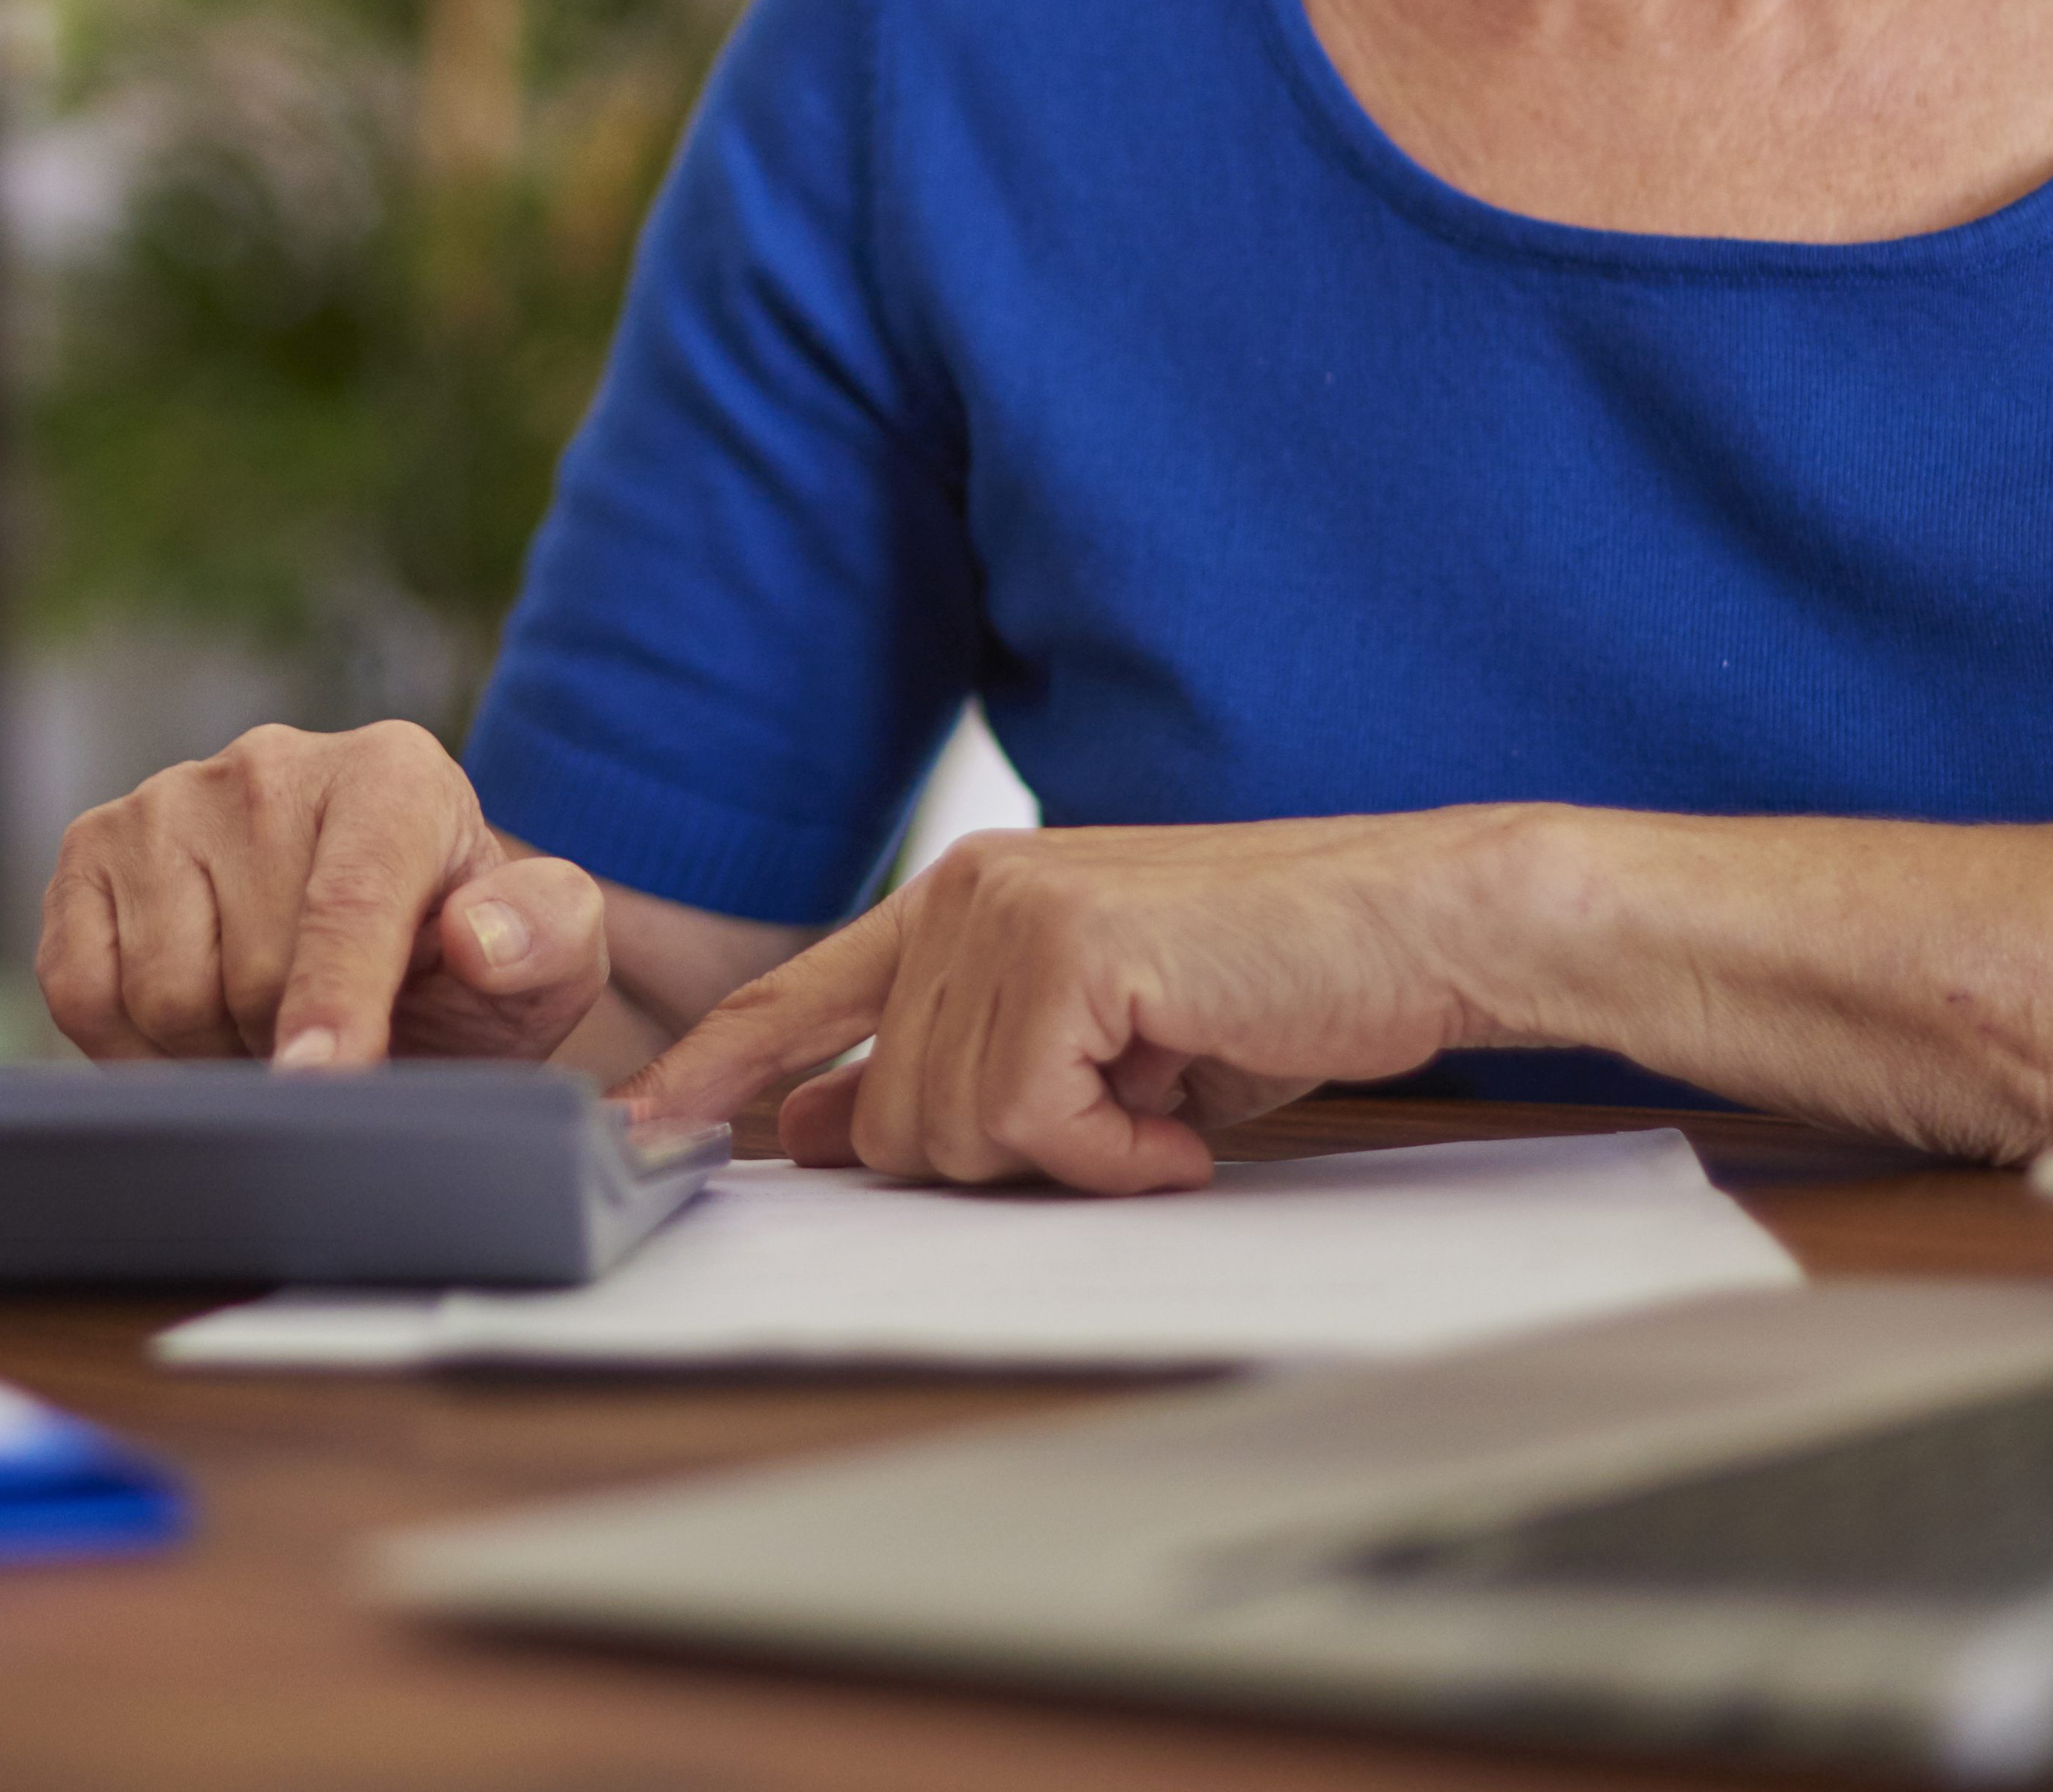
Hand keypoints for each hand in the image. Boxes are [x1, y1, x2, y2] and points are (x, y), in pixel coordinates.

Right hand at [36, 722, 609, 1067]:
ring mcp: (166, 799)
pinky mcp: (89, 848)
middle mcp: (269, 763)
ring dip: (216, 1049)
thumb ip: (545, 937)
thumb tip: (480, 937)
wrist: (377, 957)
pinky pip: (80, 989)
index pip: (348, 899)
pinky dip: (133, 1046)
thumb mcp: (545, 962)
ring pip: (162, 992)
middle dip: (290, 1044)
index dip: (335, 1003)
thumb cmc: (461, 965)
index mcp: (393, 774)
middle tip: (332, 1047)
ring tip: (270, 1026)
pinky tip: (198, 1023)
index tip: (324, 1079)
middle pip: (250, 970)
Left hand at [620, 811, 1540, 1192]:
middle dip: (1006, 1158)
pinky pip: (1031, 1127)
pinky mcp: (1065, 955)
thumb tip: (826, 1133)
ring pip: (951, 1132)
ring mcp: (1005, 916)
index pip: (798, 997)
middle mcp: (960, 894)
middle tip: (1125, 1118)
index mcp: (957, 903)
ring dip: (1073, 1153)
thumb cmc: (1272, 984)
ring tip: (1165, 1096)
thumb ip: (959, 1067)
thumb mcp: (1094, 1041)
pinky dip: (1117, 1153)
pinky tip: (1183, 1114)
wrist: (1415, 927)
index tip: (637, 1129)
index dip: (714, 1070)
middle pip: (892, 1120)